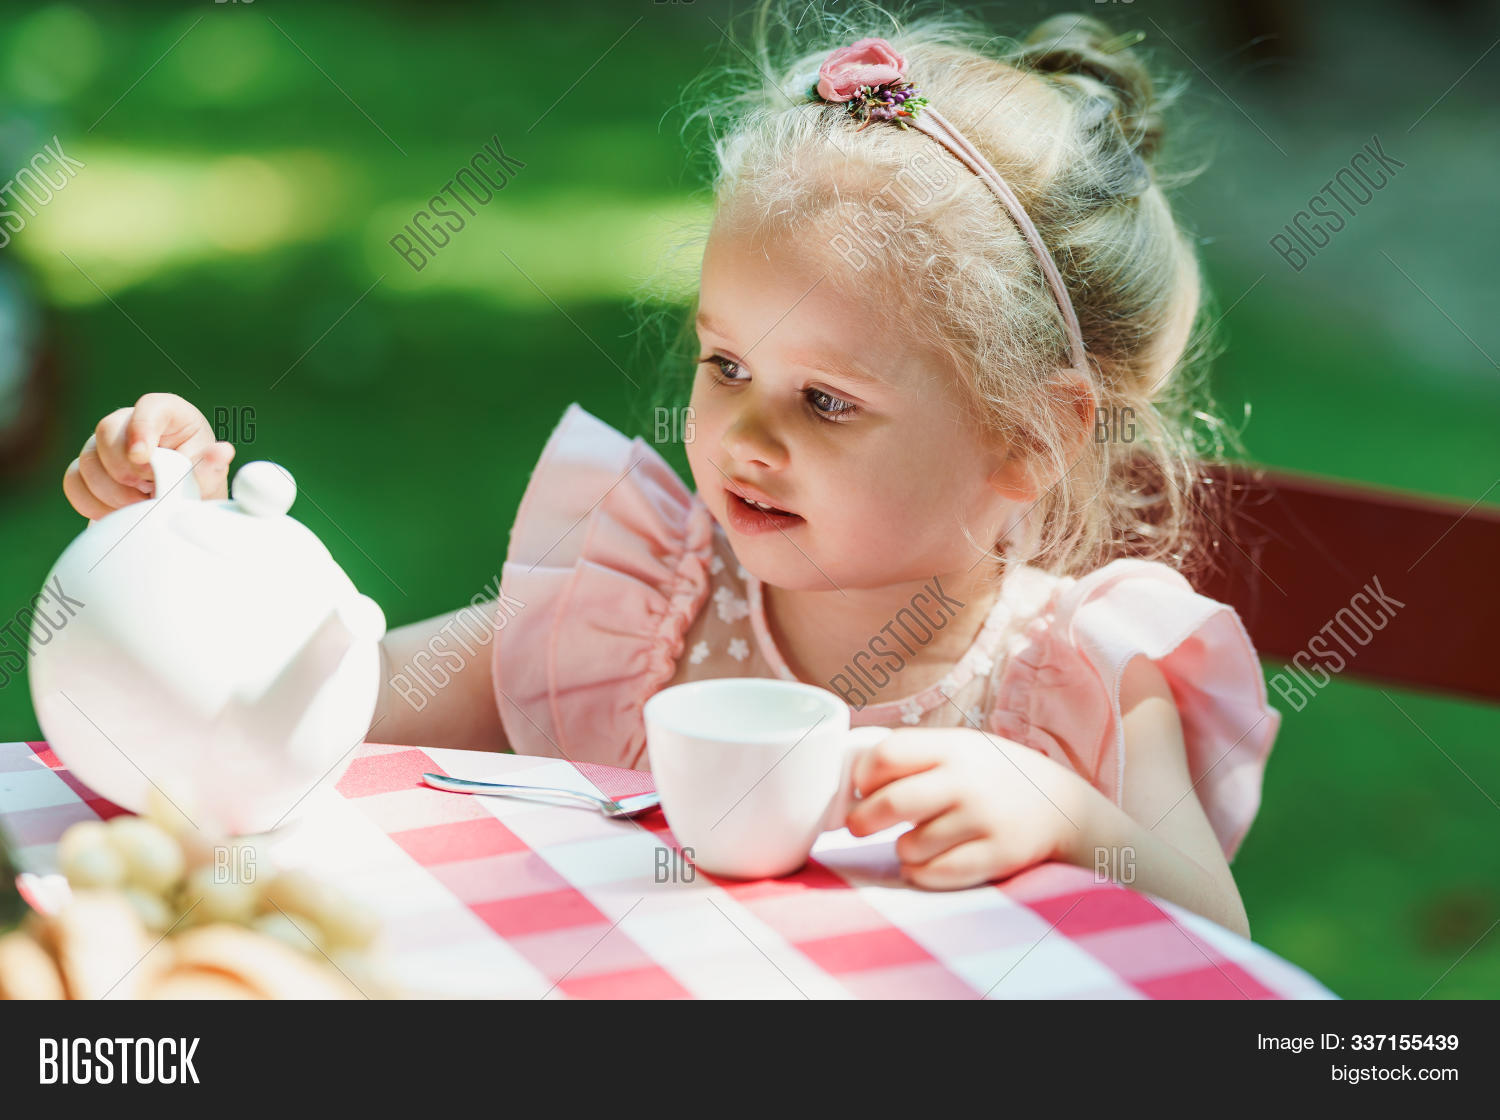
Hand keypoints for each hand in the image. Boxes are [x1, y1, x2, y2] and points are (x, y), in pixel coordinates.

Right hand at [62, 393, 234, 517]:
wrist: (179, 507)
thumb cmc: (198, 483)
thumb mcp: (209, 478)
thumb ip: (211, 467)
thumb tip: (222, 452)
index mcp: (169, 414)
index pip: (150, 407)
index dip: (142, 428)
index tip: (143, 458)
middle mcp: (131, 422)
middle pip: (107, 430)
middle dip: (125, 468)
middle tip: (149, 490)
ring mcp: (104, 444)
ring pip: (87, 460)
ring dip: (113, 491)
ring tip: (141, 504)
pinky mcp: (86, 468)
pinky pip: (73, 482)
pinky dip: (93, 503)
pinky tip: (117, 514)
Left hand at [846, 728, 1083, 889]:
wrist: (1065, 807)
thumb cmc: (995, 777)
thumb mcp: (963, 749)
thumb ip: (918, 758)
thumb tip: (853, 779)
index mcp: (955, 747)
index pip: (889, 753)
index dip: (864, 774)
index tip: (862, 788)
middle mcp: (968, 781)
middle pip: (893, 803)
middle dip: (863, 820)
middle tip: (858, 826)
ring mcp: (984, 820)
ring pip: (909, 847)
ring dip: (901, 849)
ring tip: (914, 842)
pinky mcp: (996, 856)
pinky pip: (933, 874)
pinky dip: (919, 873)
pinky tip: (925, 864)